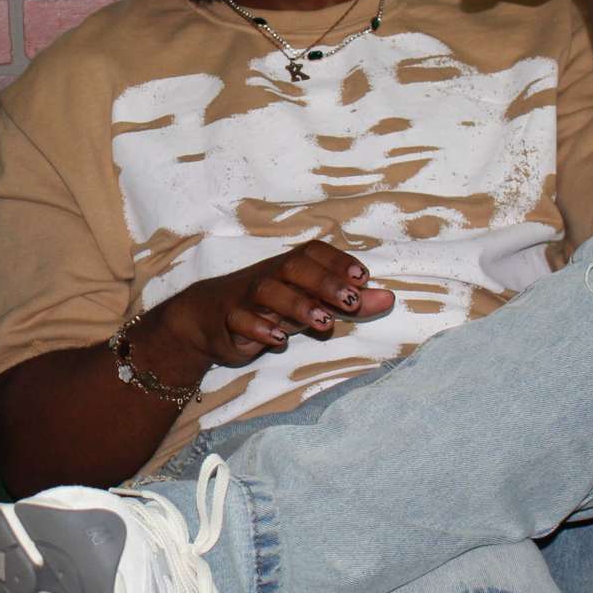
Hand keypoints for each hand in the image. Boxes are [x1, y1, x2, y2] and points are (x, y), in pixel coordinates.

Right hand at [169, 242, 394, 367]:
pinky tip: (278, 339)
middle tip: (351, 302)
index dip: (338, 261)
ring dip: (298, 304)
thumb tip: (388, 298)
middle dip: (324, 282)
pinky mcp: (227, 319)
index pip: (313, 253)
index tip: (363, 278)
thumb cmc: (266, 307)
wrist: (205, 317)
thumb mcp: (307, 303)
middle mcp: (269, 276)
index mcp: (289, 268)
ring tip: (324, 323)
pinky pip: (240, 318)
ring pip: (268, 291)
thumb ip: (345, 301)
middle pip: (294, 267)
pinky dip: (260, 327)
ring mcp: (245, 297)